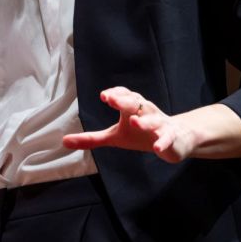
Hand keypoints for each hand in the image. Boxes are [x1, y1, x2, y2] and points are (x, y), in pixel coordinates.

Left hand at [62, 86, 197, 163]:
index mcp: (132, 107)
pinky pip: (167, 138)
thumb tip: (64, 141)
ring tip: (132, 122)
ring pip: (153, 119)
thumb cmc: (140, 134)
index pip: (124, 95)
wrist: (176, 138)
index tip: (104, 96)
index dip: (115, 94)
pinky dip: (163, 141)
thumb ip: (91, 138)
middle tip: (112, 100)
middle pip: (136, 102)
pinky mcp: (171, 137)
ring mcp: (160, 124)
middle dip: (124, 100)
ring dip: (143, 121)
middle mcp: (146, 111)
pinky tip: (157, 147)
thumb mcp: (114, 137)